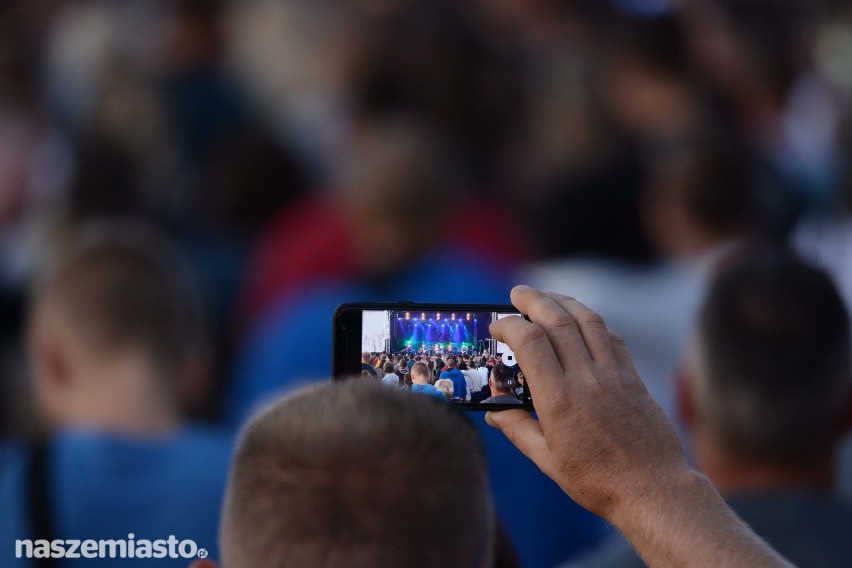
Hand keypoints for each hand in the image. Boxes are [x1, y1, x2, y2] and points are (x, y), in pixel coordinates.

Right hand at [487, 286, 689, 518]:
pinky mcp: (633, 378)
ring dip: (564, 301)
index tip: (497, 325)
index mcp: (558, 400)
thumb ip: (517, 430)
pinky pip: (611, 337)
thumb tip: (494, 412)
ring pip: (587, 320)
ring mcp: (613, 375)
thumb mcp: (548, 460)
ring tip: (547, 296)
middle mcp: (586, 380)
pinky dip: (592, 321)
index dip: (509, 325)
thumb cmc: (598, 481)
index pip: (529, 342)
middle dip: (533, 300)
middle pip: (557, 320)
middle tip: (517, 293)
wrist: (653, 490)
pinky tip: (581, 319)